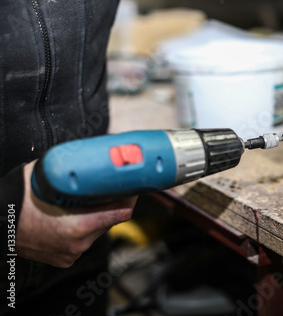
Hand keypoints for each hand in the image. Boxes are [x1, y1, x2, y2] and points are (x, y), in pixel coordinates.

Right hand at [16, 161, 136, 267]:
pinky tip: (70, 216)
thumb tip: (96, 157)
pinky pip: (84, 239)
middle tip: (107, 187)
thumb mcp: (49, 177)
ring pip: (98, 230)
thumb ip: (77, 172)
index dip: (130, 195)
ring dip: (96, 215)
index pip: (122, 211)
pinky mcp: (65, 259)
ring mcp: (71, 254)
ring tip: (82, 201)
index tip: (133, 185)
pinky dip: (83, 227)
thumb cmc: (17, 198)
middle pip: (111, 220)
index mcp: (79, 225)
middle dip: (111, 202)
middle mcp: (79, 243)